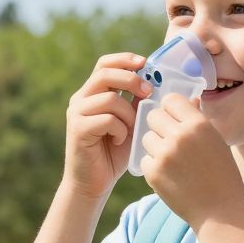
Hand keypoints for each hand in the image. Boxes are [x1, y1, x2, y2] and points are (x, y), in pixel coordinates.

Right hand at [63, 52, 150, 199]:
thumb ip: (141, 103)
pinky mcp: (78, 129)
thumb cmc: (114, 153)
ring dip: (128, 113)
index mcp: (92, 93)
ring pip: (109, 98)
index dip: (125, 59)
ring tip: (130, 129)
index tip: (145, 63)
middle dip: (131, 80)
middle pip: (105, 73)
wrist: (94, 183)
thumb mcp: (132, 123)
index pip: (105, 63)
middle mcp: (81, 99)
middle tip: (148, 92)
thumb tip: (166, 85)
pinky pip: (107, 119)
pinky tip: (119, 142)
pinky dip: (120, 130)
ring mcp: (77, 113)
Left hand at [140, 94, 243, 225]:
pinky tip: (169, 174)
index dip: (171, 109)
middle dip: (159, 126)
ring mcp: (164, 155)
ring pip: (146, 137)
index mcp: (198, 124)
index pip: (170, 100)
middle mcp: (180, 136)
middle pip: (153, 116)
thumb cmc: (222, 173)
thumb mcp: (216, 140)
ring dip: (155, 146)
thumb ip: (198, 120)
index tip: (174, 118)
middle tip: (170, 139)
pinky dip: (153, 165)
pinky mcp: (153, 172)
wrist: (220, 210)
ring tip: (172, 159)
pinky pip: (144, 158)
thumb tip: (188, 100)